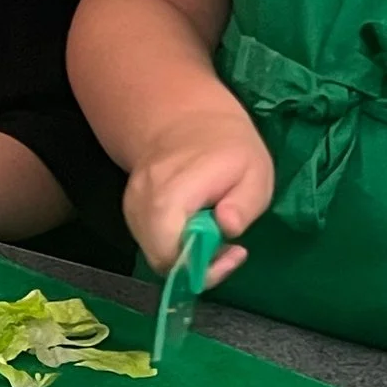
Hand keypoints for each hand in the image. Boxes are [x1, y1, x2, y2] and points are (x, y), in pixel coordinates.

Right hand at [120, 103, 272, 282]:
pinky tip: (194, 227)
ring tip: (212, 234)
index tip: (234, 252)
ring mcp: (132, 205)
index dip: (201, 265)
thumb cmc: (228, 149)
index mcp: (174, 191)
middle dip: (195, 264)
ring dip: (185, 254)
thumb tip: (228, 228)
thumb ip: (244, 204)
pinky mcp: (131, 210)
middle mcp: (143, 200)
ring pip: (155, 252)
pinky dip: (174, 244)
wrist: (185, 121)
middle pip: (160, 258)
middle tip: (224, 247)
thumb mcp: (256, 172)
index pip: (170, 250)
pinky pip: (151, 241)